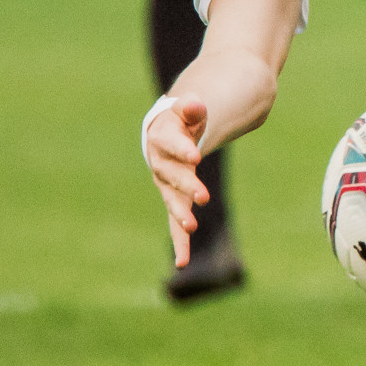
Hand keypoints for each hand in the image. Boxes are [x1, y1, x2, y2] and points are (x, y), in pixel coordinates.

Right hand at [145, 97, 212, 265]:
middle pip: (173, 177)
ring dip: (181, 215)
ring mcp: (167, 186)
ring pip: (172, 202)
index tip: (196, 156)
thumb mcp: (188, 111)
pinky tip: (182, 262)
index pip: (173, 145)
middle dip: (188, 186)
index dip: (183, 150)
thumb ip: (192, 109)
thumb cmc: (181, 121)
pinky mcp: (175, 201)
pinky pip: (175, 224)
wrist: (165, 135)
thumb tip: (196, 103)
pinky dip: (179, 242)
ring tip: (191, 227)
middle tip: (203, 197)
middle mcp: (161, 166)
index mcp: (163, 140)